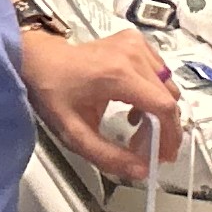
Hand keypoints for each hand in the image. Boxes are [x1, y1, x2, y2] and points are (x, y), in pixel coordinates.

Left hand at [20, 29, 183, 181]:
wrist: (41, 60)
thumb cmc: (53, 92)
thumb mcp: (74, 133)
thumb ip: (108, 156)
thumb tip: (140, 170)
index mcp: (118, 74)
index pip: (163, 106)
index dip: (170, 135)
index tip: (164, 155)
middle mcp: (132, 55)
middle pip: (169, 97)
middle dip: (163, 128)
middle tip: (145, 147)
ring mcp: (136, 44)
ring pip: (167, 86)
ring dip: (159, 111)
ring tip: (137, 126)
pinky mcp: (136, 41)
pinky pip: (160, 73)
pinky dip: (154, 93)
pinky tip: (135, 105)